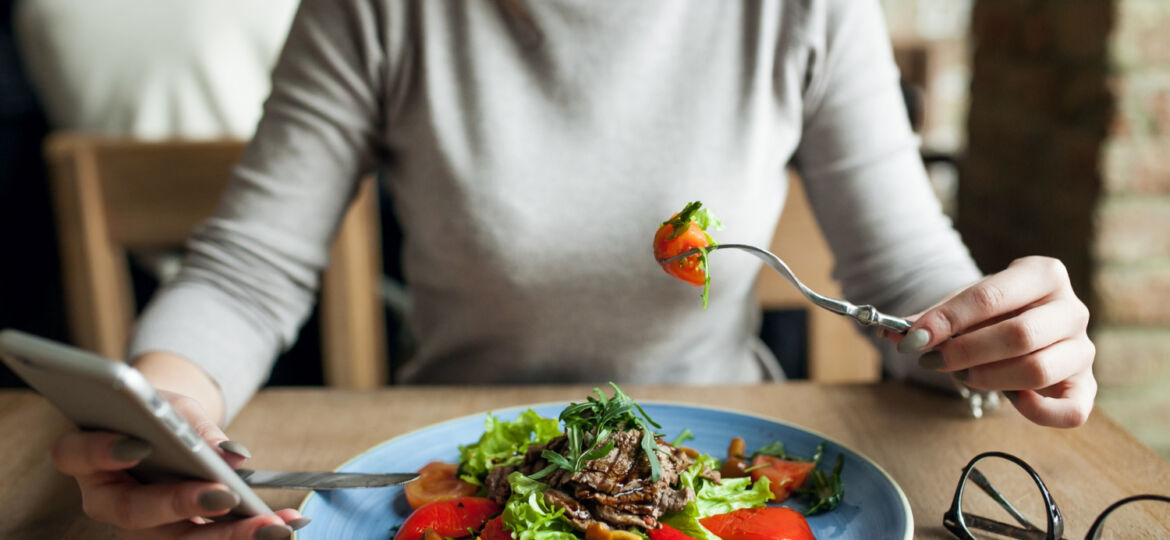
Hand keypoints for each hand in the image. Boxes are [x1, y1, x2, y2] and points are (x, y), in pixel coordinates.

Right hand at [51, 390, 307, 538]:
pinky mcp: (175, 535)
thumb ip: (195, 428)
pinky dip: (248, 533)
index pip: (77, 455)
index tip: (139, 446)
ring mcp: (140, 525)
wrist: (165, 431)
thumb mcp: (175, 407)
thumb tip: (234, 457)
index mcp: (89, 457)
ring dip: (230, 536)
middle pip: (135, 513)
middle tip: (226, 497)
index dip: (102, 451)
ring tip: (275, 526)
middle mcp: (108, 499)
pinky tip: (286, 523)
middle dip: (182, 506)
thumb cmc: (160, 414)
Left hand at [889, 256, 1095, 427]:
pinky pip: (1071, 411)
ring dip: (987, 378)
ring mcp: (1083, 349)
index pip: (992, 296)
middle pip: (1019, 335)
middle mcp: (1072, 308)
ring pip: (1037, 370)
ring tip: (961, 375)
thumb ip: (929, 320)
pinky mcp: (1086, 387)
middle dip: (965, 352)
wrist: (1020, 326)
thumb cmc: (989, 315)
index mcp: (1044, 273)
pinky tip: (1011, 399)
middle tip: (932, 360)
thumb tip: (889, 332)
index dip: (948, 320)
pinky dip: (1036, 411)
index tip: (915, 338)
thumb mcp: (961, 307)